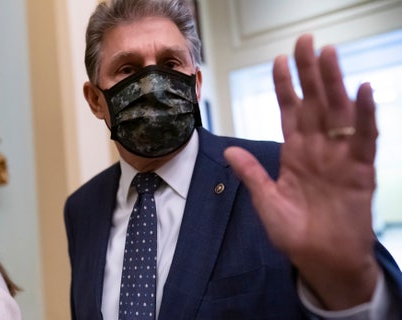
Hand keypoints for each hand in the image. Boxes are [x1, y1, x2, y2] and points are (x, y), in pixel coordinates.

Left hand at [224, 34, 378, 309]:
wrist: (321, 261)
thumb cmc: (294, 232)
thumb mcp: (265, 201)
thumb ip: (251, 174)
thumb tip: (228, 150)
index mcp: (294, 153)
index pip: (289, 111)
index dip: (284, 86)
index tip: (278, 59)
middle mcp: (318, 149)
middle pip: (313, 103)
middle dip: (309, 72)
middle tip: (305, 41)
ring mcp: (340, 157)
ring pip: (338, 113)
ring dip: (334, 83)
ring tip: (328, 55)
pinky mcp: (360, 171)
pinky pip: (364, 139)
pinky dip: (364, 115)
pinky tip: (362, 91)